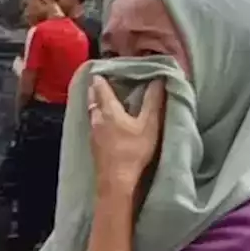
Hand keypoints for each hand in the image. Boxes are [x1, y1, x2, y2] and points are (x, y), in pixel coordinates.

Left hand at [88, 76, 164, 194]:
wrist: (116, 181)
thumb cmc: (133, 151)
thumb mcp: (149, 125)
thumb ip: (153, 102)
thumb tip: (158, 79)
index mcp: (108, 110)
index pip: (101, 88)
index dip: (102, 78)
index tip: (102, 69)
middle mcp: (96, 118)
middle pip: (93, 98)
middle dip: (95, 88)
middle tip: (99, 80)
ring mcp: (92, 132)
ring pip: (91, 111)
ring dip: (95, 102)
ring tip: (99, 97)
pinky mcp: (93, 145)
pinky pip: (93, 124)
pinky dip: (96, 116)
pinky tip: (102, 121)